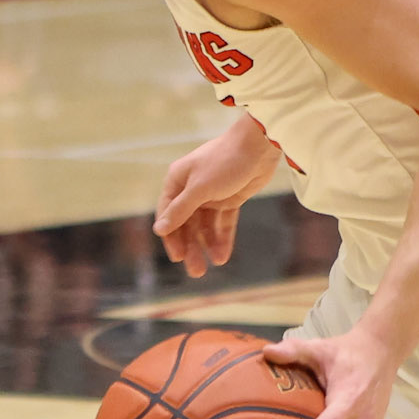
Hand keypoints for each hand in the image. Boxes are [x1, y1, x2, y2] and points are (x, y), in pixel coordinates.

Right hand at [153, 121, 280, 276]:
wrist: (258, 146)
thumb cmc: (225, 161)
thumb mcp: (199, 188)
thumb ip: (180, 210)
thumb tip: (159, 230)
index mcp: (177, 181)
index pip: (168, 215)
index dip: (171, 237)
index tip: (178, 257)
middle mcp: (191, 189)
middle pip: (187, 224)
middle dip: (191, 247)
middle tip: (196, 272)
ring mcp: (211, 194)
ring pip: (205, 226)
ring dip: (207, 245)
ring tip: (212, 265)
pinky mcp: (230, 198)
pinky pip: (223, 222)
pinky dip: (222, 237)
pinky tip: (222, 255)